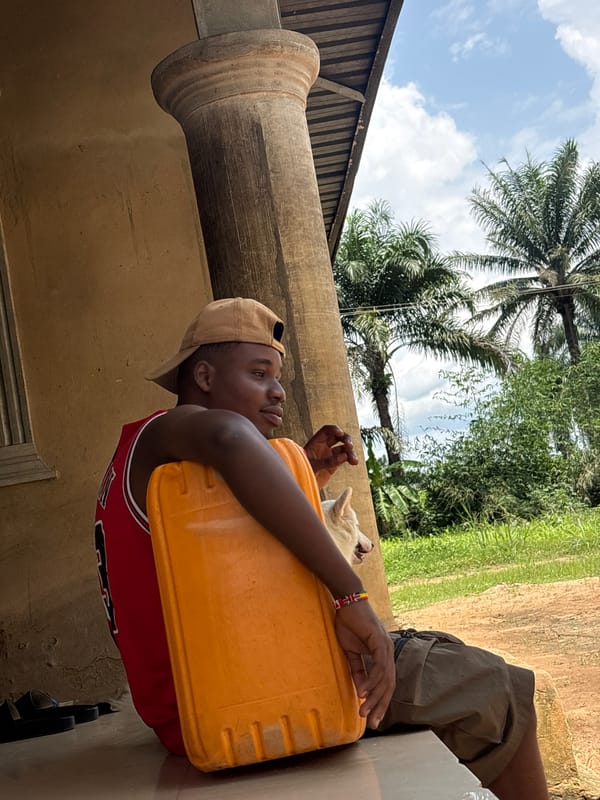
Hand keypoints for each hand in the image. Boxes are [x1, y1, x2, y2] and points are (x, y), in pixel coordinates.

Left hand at [303, 425, 358, 487]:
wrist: (300, 486)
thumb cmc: (301, 473)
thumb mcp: (312, 466)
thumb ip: (327, 461)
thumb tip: (343, 456)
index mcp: (315, 443)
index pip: (326, 431)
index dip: (334, 430)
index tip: (340, 433)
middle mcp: (323, 447)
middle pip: (338, 437)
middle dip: (346, 439)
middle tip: (350, 446)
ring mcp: (329, 455)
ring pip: (343, 448)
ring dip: (350, 452)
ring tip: (354, 460)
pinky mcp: (334, 464)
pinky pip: (344, 458)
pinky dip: (350, 459)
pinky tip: (354, 462)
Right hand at [334, 601, 394, 728]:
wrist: (347, 603)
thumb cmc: (349, 624)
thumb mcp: (351, 652)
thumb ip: (358, 669)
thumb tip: (361, 689)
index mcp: (383, 655)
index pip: (386, 684)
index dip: (380, 702)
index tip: (372, 718)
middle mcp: (388, 652)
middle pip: (389, 685)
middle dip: (380, 705)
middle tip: (372, 723)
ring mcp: (386, 646)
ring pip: (385, 679)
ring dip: (374, 697)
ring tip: (363, 710)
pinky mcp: (379, 640)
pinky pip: (378, 665)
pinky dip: (372, 680)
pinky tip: (362, 692)